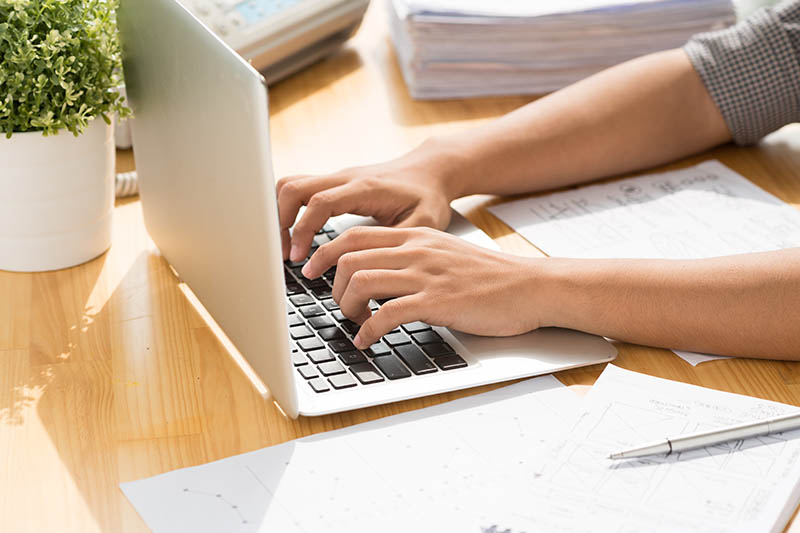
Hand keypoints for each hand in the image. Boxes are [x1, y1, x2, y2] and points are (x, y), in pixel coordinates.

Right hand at [276, 144, 457, 261]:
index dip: (304, 230)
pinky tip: (296, 235)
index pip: (319, 203)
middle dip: (281, 222)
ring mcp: (338, 178)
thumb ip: (394, 243)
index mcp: (365, 188)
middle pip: (293, 187)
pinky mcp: (335, 183)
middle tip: (285, 254)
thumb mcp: (422, 224)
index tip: (299, 258)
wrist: (431, 171)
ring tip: (287, 247)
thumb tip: (368, 267)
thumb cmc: (428, 197)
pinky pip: (301, 189)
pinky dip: (290, 210)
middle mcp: (346, 178)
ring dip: (281, 214)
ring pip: (291, 184)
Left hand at [301, 226, 547, 348]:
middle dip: (330, 283)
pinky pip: (386, 314)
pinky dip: (368, 330)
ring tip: (352, 321)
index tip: (313, 270)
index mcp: (416, 235)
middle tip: (335, 303)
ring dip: (346, 306)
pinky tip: (368, 339)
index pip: (355, 235)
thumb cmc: (489, 277)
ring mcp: (426, 274)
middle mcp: (416, 249)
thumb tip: (377, 275)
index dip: (325, 253)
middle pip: (349, 256)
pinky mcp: (437, 301)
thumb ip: (412, 258)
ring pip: (361, 281)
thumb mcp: (445, 254)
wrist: (529, 286)